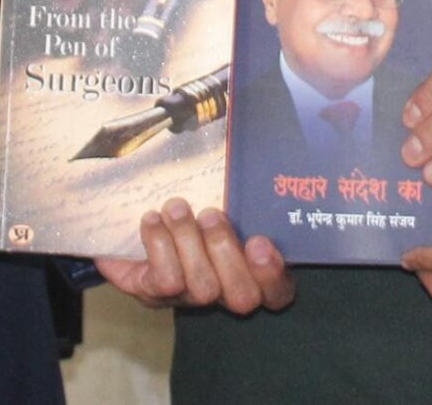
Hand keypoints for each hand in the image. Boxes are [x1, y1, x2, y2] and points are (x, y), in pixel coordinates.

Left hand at [96, 202, 293, 315]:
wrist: (155, 240)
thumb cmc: (208, 215)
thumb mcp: (236, 204)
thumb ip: (248, 189)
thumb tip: (254, 134)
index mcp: (260, 276)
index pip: (279, 290)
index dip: (270, 272)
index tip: (259, 240)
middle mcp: (229, 294)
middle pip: (241, 294)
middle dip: (224, 250)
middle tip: (210, 213)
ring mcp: (194, 297)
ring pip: (200, 286)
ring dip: (187, 242)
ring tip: (176, 207)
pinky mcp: (158, 294)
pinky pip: (162, 281)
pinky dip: (157, 247)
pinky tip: (152, 219)